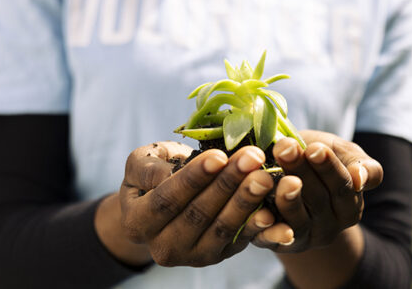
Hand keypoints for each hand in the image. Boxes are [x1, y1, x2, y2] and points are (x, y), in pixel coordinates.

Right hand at [116, 141, 290, 266]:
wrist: (168, 200)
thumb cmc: (154, 173)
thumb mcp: (140, 163)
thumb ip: (148, 168)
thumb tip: (167, 174)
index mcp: (137, 222)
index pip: (168, 199)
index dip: (194, 178)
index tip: (219, 156)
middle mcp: (163, 247)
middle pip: (199, 214)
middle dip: (228, 184)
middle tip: (253, 159)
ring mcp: (193, 256)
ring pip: (222, 229)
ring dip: (246, 202)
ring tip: (265, 176)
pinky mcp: (220, 256)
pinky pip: (241, 240)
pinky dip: (259, 227)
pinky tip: (274, 212)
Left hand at [253, 130, 383, 252]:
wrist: (287, 173)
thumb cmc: (318, 158)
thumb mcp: (345, 155)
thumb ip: (364, 166)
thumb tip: (360, 178)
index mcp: (350, 207)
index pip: (343, 187)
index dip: (329, 168)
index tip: (315, 149)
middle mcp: (331, 227)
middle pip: (318, 200)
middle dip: (301, 171)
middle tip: (286, 148)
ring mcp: (305, 238)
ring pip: (297, 221)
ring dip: (287, 199)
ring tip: (279, 179)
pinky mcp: (278, 245)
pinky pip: (273, 239)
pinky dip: (268, 229)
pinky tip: (261, 214)